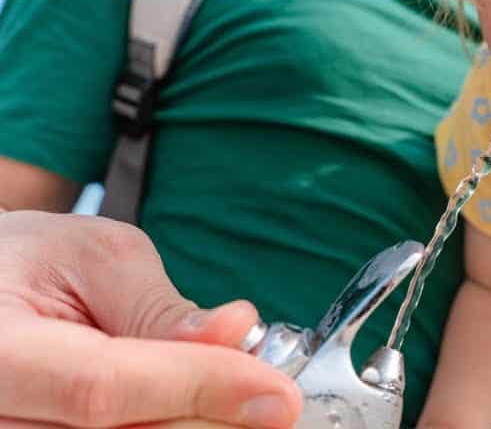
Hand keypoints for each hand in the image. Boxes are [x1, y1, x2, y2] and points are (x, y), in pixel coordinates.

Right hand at [0, 210, 301, 428]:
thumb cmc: (33, 264)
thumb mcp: (95, 258)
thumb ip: (159, 308)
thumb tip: (236, 334)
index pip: (101, 387)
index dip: (198, 388)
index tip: (278, 394)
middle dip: (213, 416)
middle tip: (271, 396)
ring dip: (198, 425)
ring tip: (233, 393)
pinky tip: (200, 409)